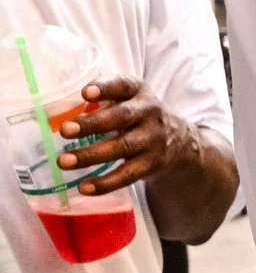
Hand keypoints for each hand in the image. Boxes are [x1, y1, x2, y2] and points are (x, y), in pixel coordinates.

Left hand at [57, 78, 196, 197]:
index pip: (123, 85)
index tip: (86, 93)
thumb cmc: (138, 116)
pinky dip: (105, 183)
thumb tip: (60, 114)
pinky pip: (128, 174)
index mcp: (139, 93)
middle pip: (122, 117)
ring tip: (63, 161)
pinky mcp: (153, 163)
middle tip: (65, 130)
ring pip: (122, 147)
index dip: (105, 88)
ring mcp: (153, 139)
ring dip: (90, 155)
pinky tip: (85, 187)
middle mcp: (150, 113)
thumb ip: (102, 102)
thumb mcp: (129, 100)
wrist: (179, 140)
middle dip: (92, 124)